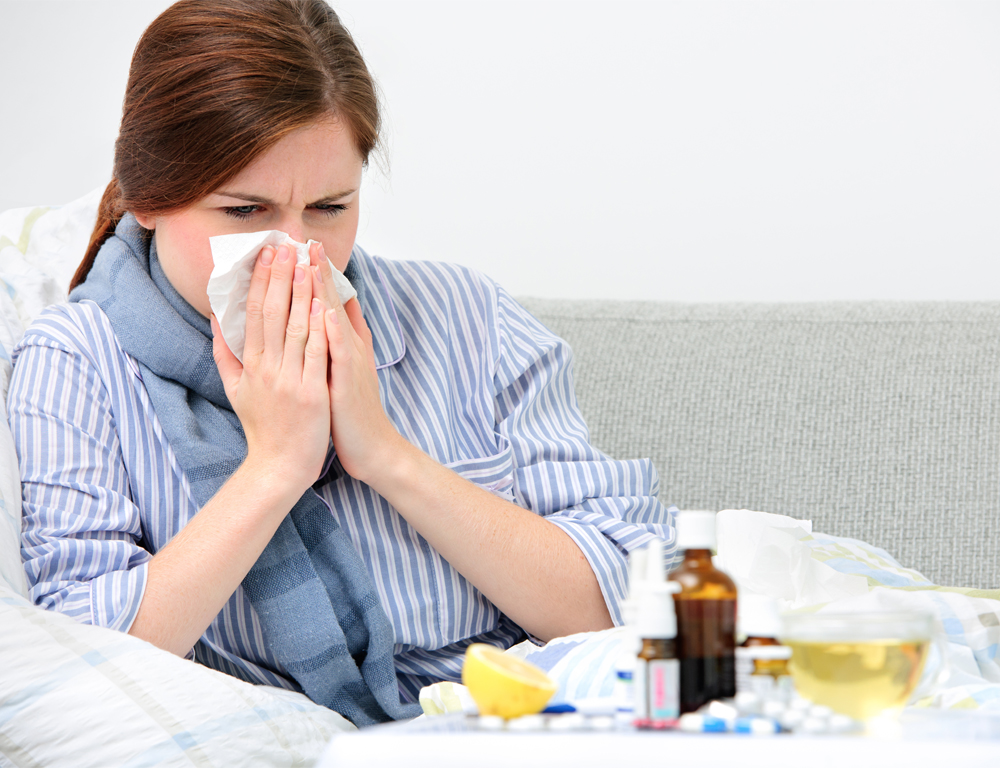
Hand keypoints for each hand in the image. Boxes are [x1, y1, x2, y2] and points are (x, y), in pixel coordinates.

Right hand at [212, 244, 330, 491]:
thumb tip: (216, 319)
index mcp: (250, 365)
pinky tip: (323, 304)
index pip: (254, 314)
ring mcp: (290, 380)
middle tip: (286, 246)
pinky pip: (316, 354)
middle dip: (280, 277)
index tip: (266, 254)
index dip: (261, 281)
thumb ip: (224, 353)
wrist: (279, 466)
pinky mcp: (312, 393)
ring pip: (296, 328)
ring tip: (306, 263)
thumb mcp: (234, 389)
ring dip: (301, 293)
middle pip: (274, 314)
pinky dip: (320, 328)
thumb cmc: (261, 426)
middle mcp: (268, 369)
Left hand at [309, 242, 402, 483]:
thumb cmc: (352, 411)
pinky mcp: (349, 383)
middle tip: (305, 240)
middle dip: (317, 271)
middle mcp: (350, 347)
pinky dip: (334, 330)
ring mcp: (351, 363)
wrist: (374, 448)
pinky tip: (327, 310)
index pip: (328, 301)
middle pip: (331, 302)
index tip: (303, 245)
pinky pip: (341, 353)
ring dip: (323, 291)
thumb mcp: (347, 369)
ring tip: (311, 263)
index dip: (316, 274)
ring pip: (334, 320)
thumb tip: (335, 311)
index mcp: (344, 343)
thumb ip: (340, 340)